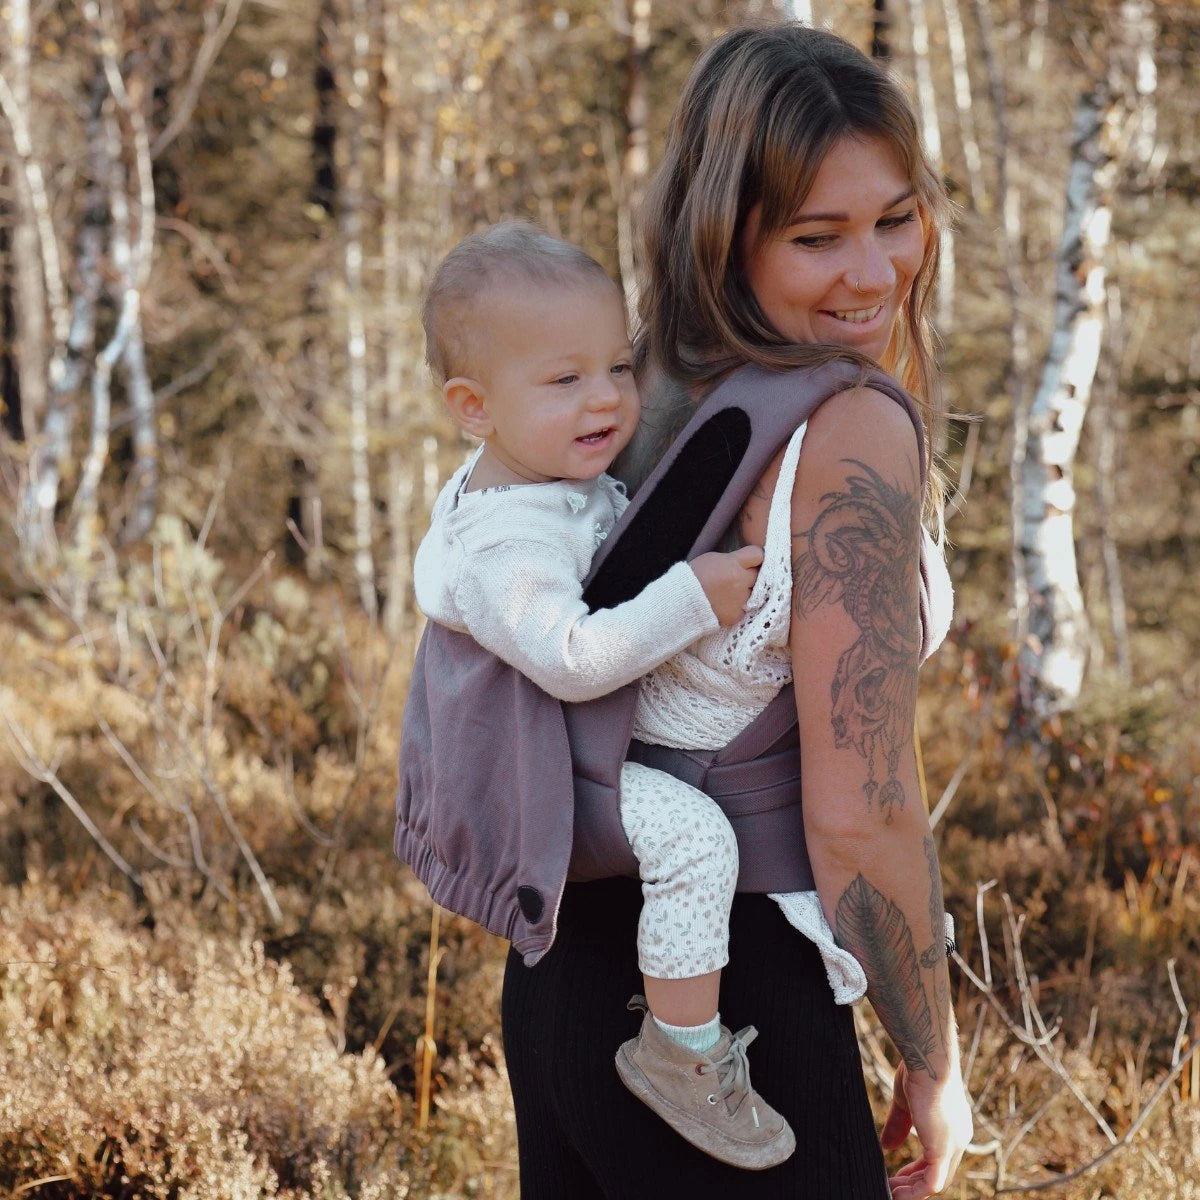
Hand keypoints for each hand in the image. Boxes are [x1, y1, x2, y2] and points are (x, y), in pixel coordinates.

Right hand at [690, 545, 763, 624]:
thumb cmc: (693, 576)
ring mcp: (740, 599)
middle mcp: (740, 580)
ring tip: (730, 594)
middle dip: (751, 576)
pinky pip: (744, 610)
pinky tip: (725, 605)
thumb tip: (745, 562)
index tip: (752, 561)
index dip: (756, 557)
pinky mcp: (736, 615)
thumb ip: (732, 560)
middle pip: (758, 575)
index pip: (758, 555)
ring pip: (754, 594)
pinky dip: (737, 608)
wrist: (680, 601)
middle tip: (740, 579)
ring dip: (746, 593)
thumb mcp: (712, 559)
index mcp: (733, 563)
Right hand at [883, 1061, 972, 1198]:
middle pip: (937, 1172)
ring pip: (934, 1181)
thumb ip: (898, 1126)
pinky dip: (915, 1193)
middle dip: (912, 1182)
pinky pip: (932, 1183)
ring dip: (911, 1190)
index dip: (916, 1168)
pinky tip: (897, 1195)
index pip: (936, 1157)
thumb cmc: (917, 1074)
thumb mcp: (905, 1104)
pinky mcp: (943, 1151)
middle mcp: (958, 1139)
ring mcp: (953, 1146)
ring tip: (891, 1193)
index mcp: (952, 1126)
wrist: (927, 1062)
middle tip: (892, 1187)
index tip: (898, 1173)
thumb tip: (886, 1147)